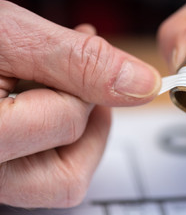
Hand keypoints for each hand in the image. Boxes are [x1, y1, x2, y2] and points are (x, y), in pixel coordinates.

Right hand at [0, 0, 159, 207]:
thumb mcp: (10, 36)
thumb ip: (79, 62)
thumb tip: (141, 84)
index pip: (66, 124)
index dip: (87, 87)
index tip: (91, 61)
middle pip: (66, 176)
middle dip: (82, 118)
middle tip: (77, 80)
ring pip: (58, 180)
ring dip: (73, 131)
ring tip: (60, 88)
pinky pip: (43, 173)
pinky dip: (58, 136)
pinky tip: (50, 100)